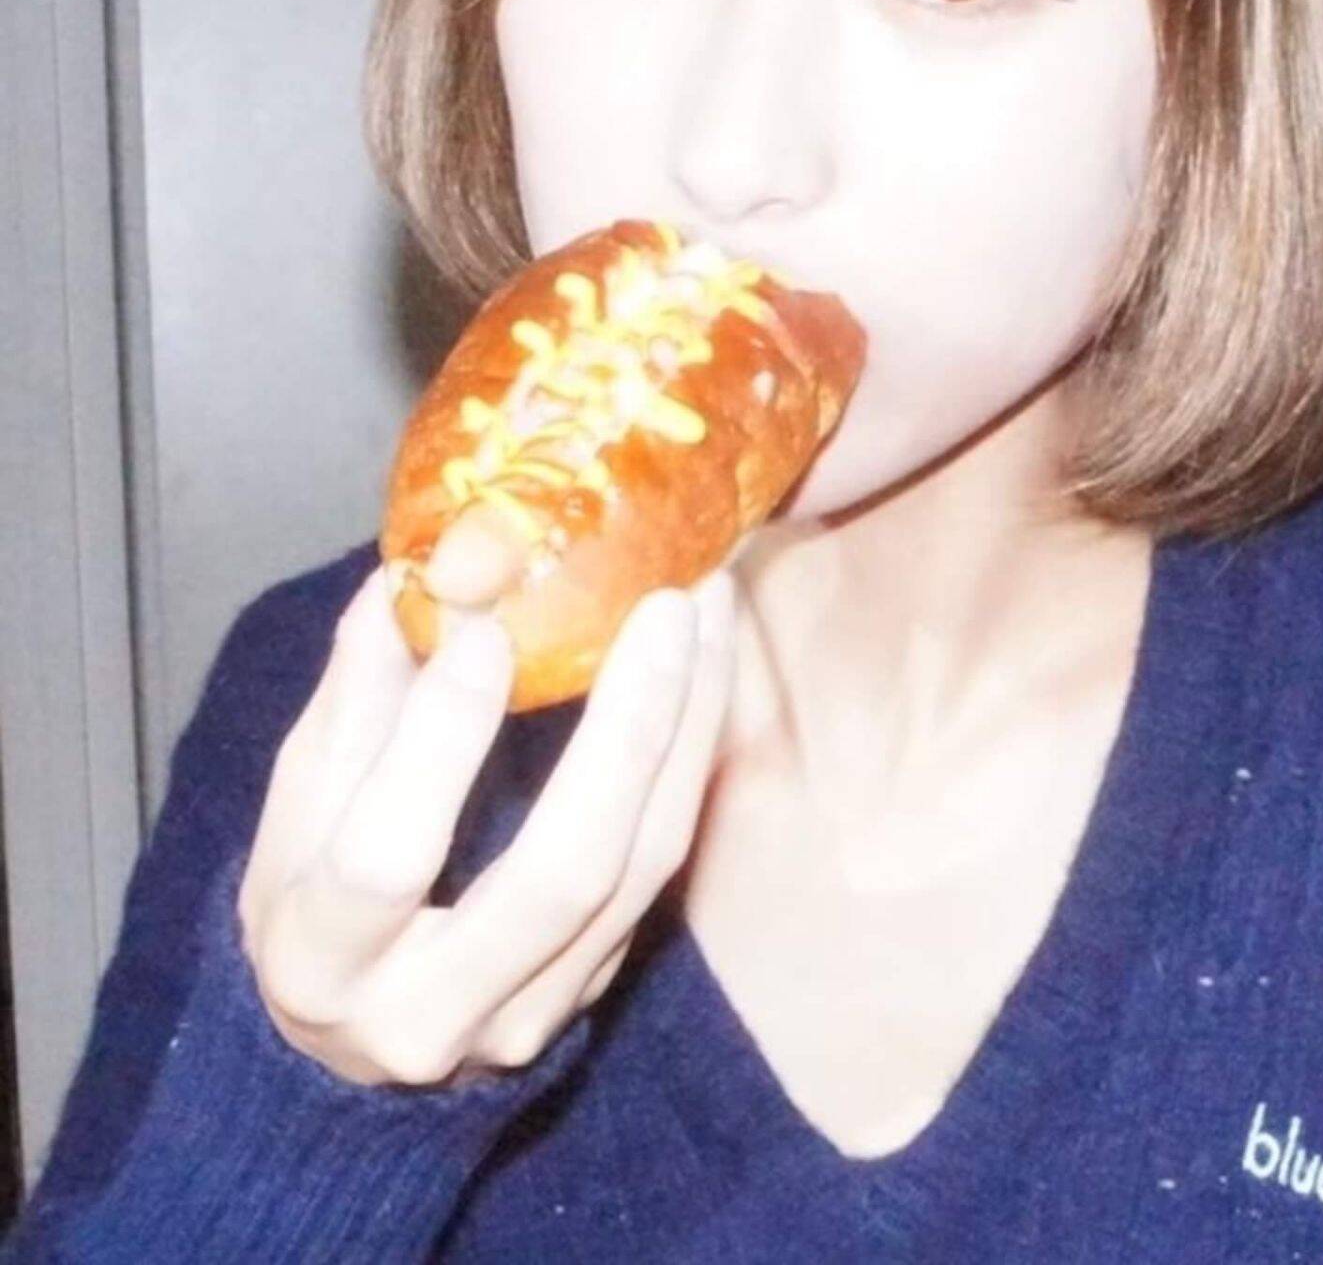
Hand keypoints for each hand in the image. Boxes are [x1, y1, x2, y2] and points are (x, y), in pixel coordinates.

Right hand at [235, 560, 736, 1087]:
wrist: (359, 1053)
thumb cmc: (313, 903)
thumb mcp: (299, 810)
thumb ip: (353, 702)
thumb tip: (408, 583)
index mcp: (320, 964)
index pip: (384, 859)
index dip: (438, 741)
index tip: (489, 629)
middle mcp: (433, 1011)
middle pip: (562, 870)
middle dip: (627, 727)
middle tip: (664, 605)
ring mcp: (532, 1014)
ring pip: (643, 867)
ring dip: (688, 724)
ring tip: (709, 609)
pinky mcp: (598, 991)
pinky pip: (665, 866)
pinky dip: (692, 756)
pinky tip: (707, 668)